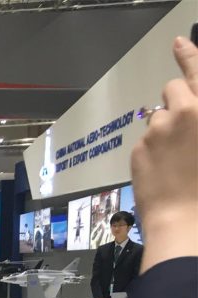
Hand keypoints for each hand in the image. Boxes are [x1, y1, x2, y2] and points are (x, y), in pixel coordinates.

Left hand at [131, 36, 197, 271]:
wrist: (186, 221)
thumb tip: (192, 112)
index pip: (197, 73)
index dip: (189, 55)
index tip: (178, 41)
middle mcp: (186, 112)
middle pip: (172, 90)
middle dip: (176, 102)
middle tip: (183, 128)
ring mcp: (159, 130)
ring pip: (158, 119)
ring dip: (164, 131)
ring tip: (176, 161)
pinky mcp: (139, 148)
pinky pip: (145, 142)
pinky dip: (152, 152)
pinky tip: (163, 173)